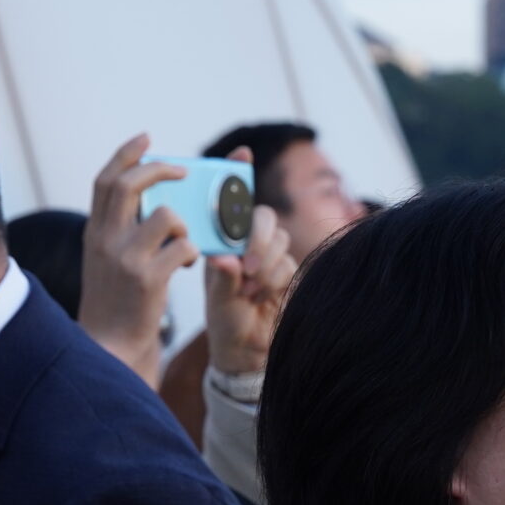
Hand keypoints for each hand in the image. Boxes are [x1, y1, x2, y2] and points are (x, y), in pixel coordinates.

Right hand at [79, 135, 196, 385]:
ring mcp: (125, 259)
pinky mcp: (148, 279)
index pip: (105, 180)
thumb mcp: (107, 261)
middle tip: (183, 171)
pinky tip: (189, 264)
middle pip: (129, 185)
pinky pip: (183, 247)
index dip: (126, 154)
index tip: (146, 138)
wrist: (109, 346)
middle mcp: (105, 240)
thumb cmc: (118, 303)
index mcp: (95, 232)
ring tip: (184, 242)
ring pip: (165, 216)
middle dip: (159, 169)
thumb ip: (121, 232)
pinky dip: (193, 251)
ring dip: (184, 224)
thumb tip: (154, 204)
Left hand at [202, 146, 295, 380]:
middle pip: (264, 217)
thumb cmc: (224, 320)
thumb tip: (226, 258)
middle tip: (246, 265)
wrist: (247, 351)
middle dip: (257, 238)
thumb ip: (222, 277)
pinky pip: (288, 264)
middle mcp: (249, 241)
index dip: (238, 172)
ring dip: (264, 267)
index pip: (234, 199)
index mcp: (225, 239)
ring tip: (247, 291)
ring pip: (279, 242)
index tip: (240, 153)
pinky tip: (258, 298)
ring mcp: (270, 255)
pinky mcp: (288, 271)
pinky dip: (273, 282)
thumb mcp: (216, 298)